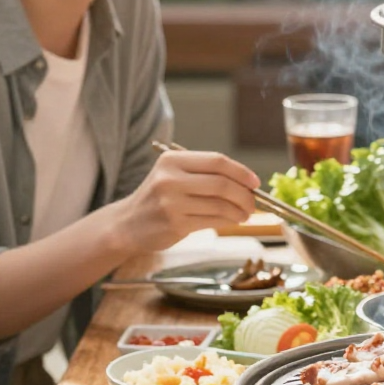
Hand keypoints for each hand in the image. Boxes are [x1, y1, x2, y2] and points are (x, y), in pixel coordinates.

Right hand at [114, 151, 258, 251]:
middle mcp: (170, 179)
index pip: (217, 161)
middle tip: (253, 203)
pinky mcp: (175, 224)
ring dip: (239, 211)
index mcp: (172, 160)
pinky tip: (232, 221)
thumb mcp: (174, 176)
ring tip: (245, 214)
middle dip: (244, 195)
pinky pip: (212, 221)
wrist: (128, 224)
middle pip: (222, 184)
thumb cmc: (159, 198)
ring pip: (220, 205)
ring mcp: (171, 202)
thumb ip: (205, 175)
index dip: (241, 172)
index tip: (255, 182)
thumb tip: (247, 183)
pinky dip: (228, 221)